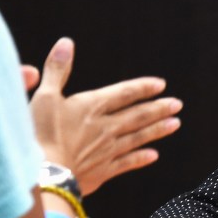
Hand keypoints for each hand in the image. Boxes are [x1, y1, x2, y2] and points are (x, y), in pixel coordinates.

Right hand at [28, 37, 181, 194]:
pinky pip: (127, 163)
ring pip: (139, 137)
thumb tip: (66, 42)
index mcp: (93, 107)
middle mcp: (105, 127)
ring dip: (157, 130)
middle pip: (138, 115)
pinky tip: (153, 155)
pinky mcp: (102, 171)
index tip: (160, 85)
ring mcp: (106, 151)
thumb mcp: (45, 96)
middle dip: (158, 108)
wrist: (43, 174)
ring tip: (176, 123)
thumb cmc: (40, 133)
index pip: (125, 93)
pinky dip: (141, 158)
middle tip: (177, 104)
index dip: (143, 88)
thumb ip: (57, 70)